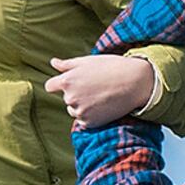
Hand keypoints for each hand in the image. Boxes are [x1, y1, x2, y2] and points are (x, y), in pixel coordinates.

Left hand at [45, 52, 160, 129]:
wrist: (134, 82)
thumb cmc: (111, 67)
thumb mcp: (87, 61)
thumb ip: (67, 65)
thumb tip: (53, 63)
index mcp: (67, 81)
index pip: (50, 86)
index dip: (58, 84)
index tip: (70, 83)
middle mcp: (70, 98)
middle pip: (66, 98)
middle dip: (76, 93)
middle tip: (95, 86)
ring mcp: (80, 111)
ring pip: (74, 110)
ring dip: (83, 106)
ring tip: (100, 96)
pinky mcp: (89, 123)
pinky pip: (83, 120)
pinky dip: (91, 115)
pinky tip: (103, 105)